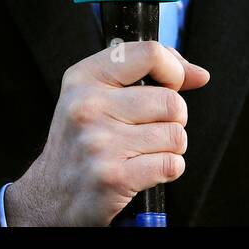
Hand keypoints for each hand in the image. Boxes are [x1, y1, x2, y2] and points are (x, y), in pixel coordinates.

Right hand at [4, 41, 210, 225]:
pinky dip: (167, 169)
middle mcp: (88, 106)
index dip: (174, 69)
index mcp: (84, 78)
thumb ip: (146, 74)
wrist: (51, 194)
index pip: (150, 54)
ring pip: (175, 134)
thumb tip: (197, 74)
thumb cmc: (80, 141)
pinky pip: (171, 165)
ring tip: (143, 150)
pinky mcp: (113, 177)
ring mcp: (100, 142)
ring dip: (170, 146)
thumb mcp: (96, 94)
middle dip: (173, 118)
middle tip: (150, 127)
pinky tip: (144, 168)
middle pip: (171, 101)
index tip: (174, 83)